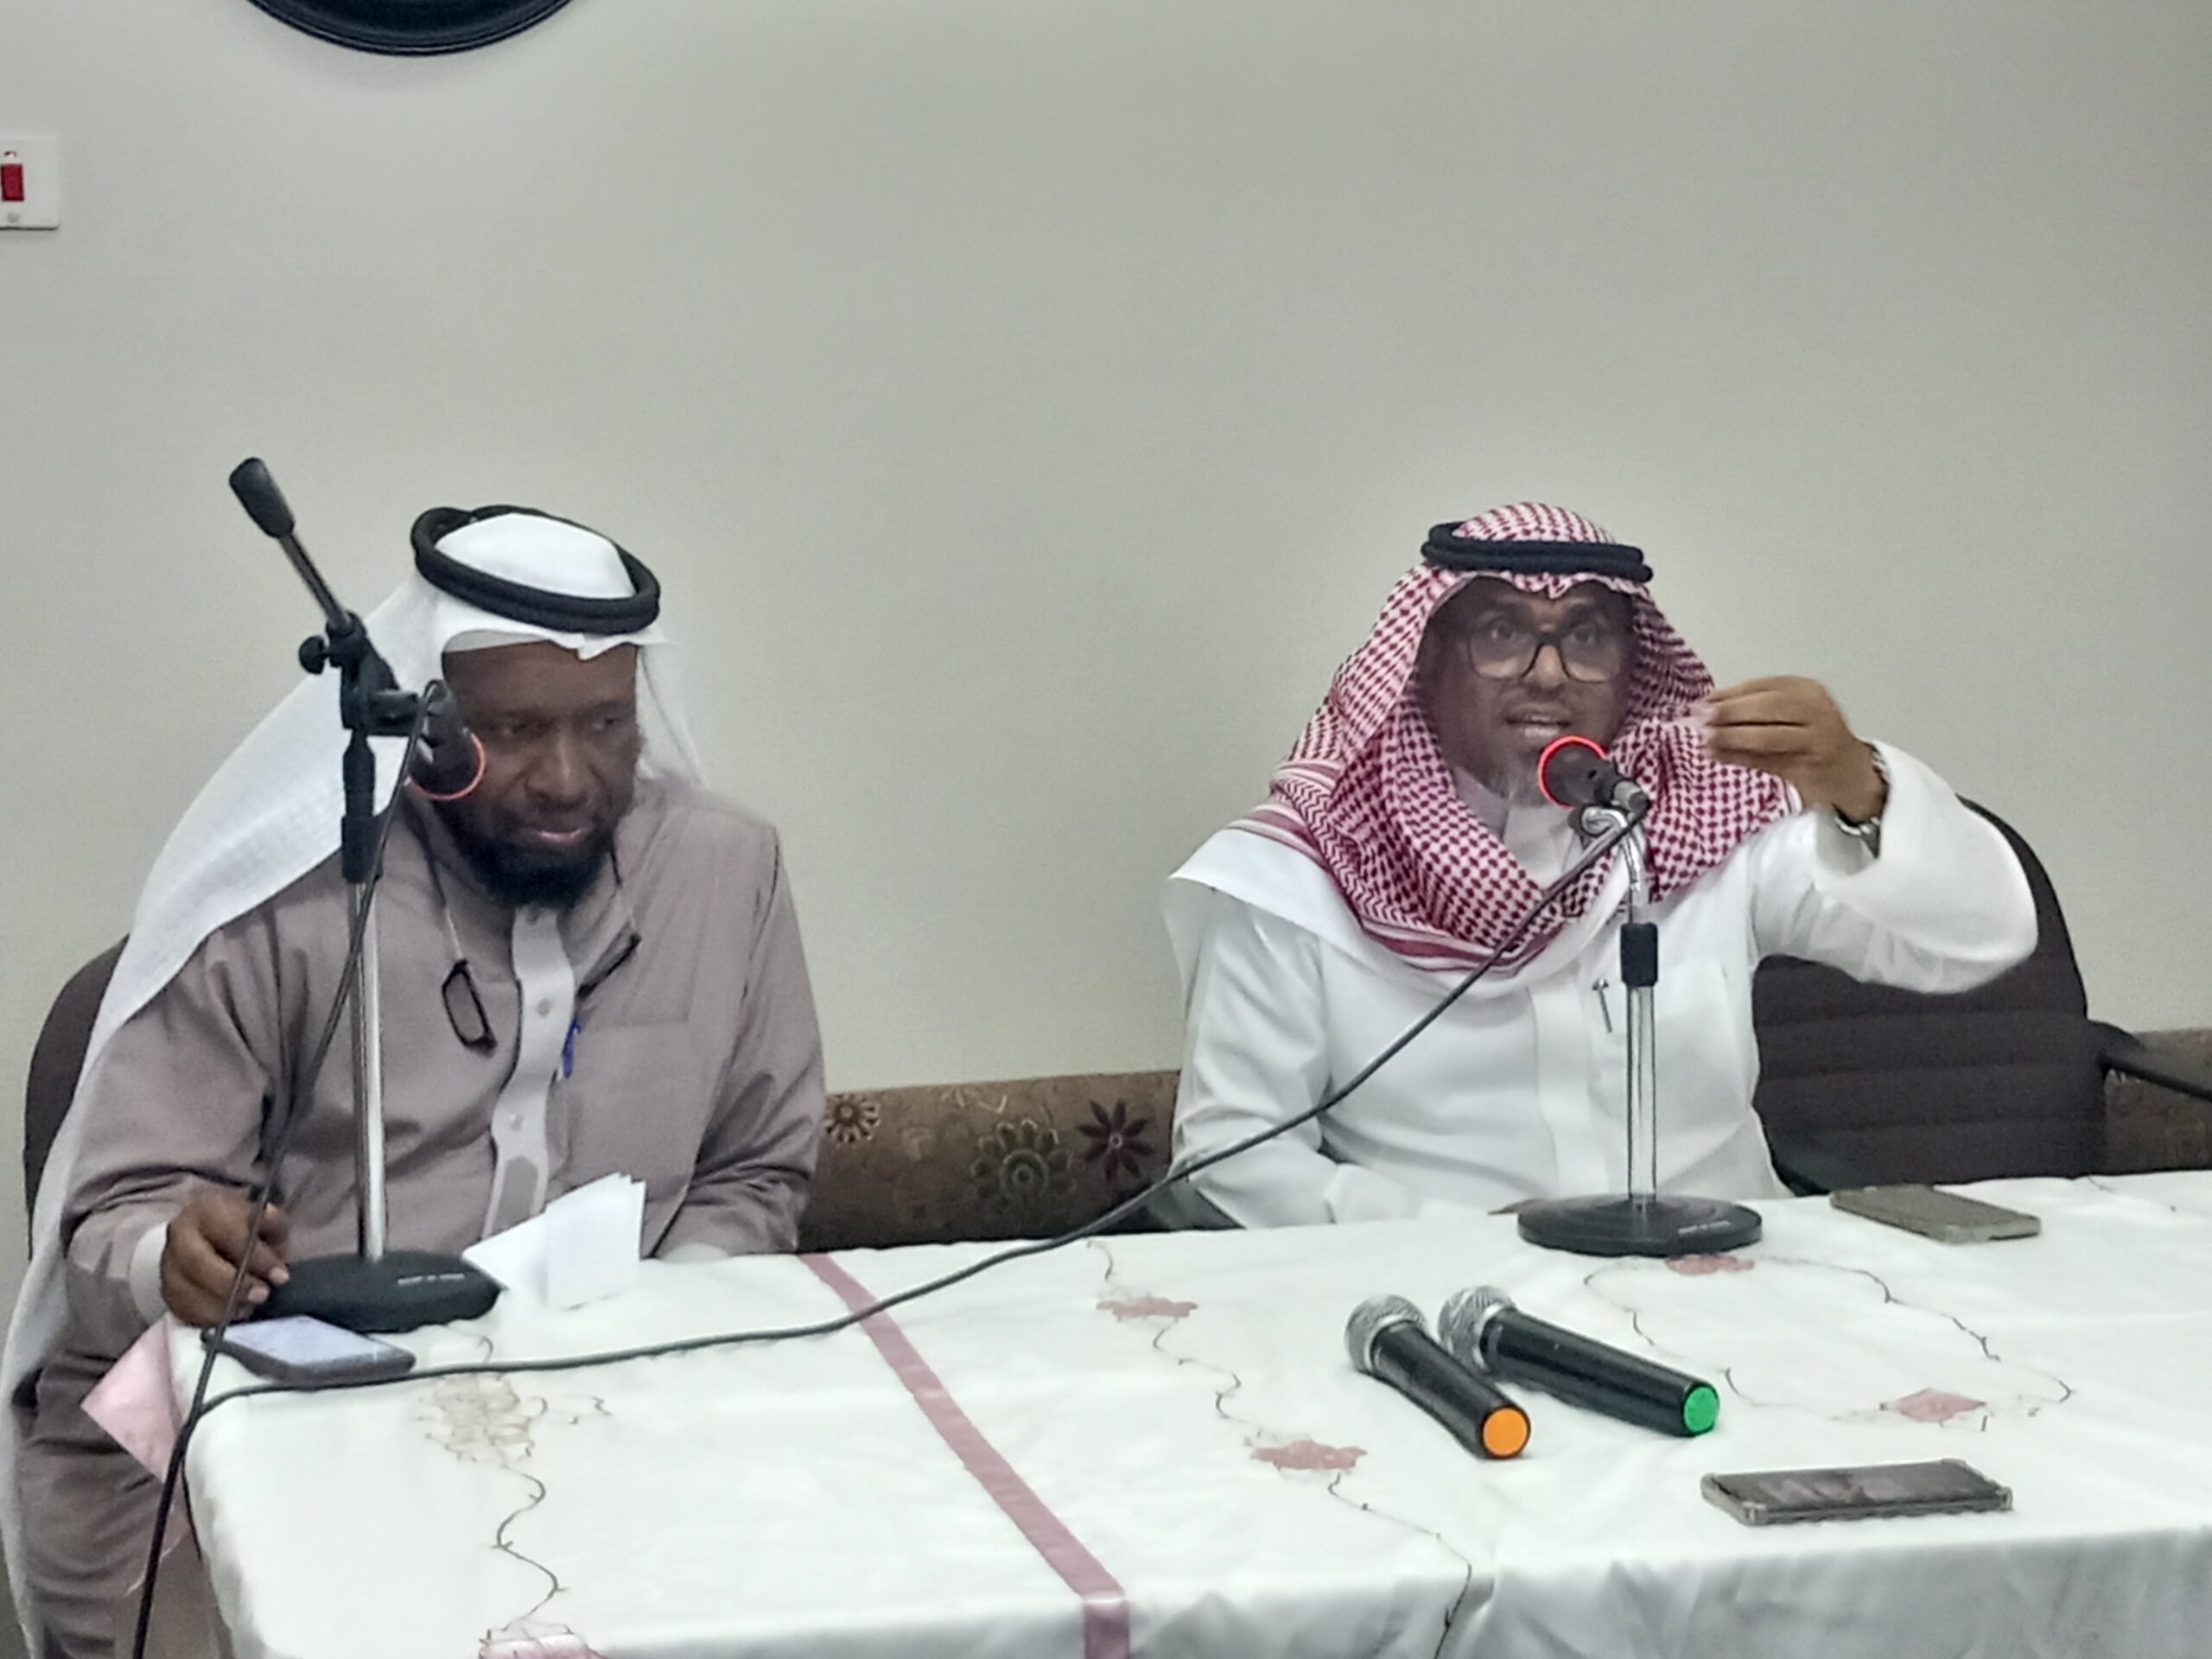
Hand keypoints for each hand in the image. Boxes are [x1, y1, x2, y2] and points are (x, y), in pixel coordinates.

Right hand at [160, 1191, 291, 1324]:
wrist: (216, 1237)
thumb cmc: (245, 1228)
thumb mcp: (264, 1221)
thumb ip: (271, 1222)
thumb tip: (269, 1215)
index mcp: (206, 1210)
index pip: (228, 1233)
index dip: (256, 1256)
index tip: (280, 1275)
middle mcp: (179, 1235)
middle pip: (198, 1263)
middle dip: (233, 1284)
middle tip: (262, 1294)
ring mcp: (168, 1265)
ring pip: (187, 1291)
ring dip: (222, 1305)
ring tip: (249, 1307)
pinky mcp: (167, 1291)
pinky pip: (183, 1310)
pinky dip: (210, 1317)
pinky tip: (232, 1314)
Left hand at [1697, 677, 1885, 819]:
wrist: (1850, 770)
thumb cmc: (1811, 735)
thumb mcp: (1790, 711)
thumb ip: (1754, 705)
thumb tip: (1707, 703)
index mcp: (1807, 690)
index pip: (1764, 687)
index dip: (1730, 694)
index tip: (1702, 701)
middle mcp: (1815, 711)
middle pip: (1768, 708)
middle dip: (1730, 712)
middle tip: (1700, 717)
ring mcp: (1814, 741)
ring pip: (1768, 737)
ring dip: (1731, 737)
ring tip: (1704, 738)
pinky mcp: (1807, 768)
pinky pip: (1766, 761)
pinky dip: (1737, 758)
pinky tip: (1715, 755)